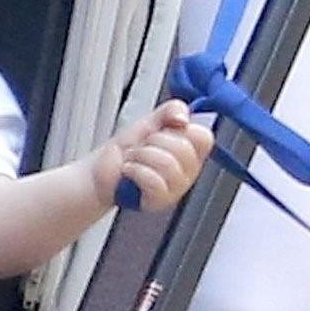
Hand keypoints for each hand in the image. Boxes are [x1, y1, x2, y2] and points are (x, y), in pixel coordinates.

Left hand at [93, 100, 211, 215]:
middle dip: (154, 141)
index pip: (205, 138)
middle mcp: (188, 172)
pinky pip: (154, 181)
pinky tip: (129, 170)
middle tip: (143, 146)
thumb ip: (172, 110)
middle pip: (184, 149)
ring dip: (141, 155)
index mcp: (192, 151)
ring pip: (168, 164)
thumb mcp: (152, 120)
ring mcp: (175, 189)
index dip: (184, 129)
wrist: (105, 168)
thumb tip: (183, 119)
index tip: (166, 130)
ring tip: (134, 158)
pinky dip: (135, 170)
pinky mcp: (159, 201)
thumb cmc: (129, 148)